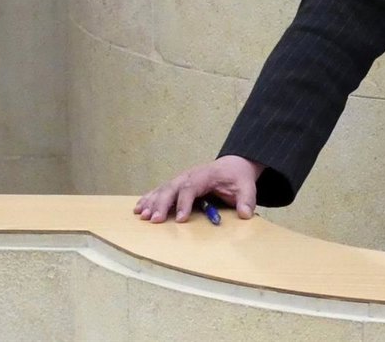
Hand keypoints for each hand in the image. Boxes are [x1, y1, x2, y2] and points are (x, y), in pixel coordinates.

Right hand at [134, 155, 263, 223]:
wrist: (233, 165)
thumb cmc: (237, 177)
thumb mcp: (247, 186)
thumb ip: (247, 199)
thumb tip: (246, 214)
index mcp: (204, 175)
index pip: (191, 188)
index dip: (184, 203)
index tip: (180, 219)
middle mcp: (189, 176)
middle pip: (172, 188)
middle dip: (161, 203)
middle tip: (153, 219)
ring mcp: (181, 179)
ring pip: (163, 189)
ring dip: (151, 202)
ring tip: (141, 215)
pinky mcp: (177, 184)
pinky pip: (160, 190)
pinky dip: (148, 198)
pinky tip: (138, 208)